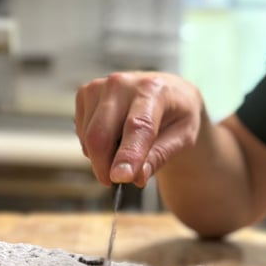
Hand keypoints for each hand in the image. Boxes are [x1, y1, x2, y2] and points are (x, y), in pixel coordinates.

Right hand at [75, 71, 204, 187]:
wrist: (166, 91)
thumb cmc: (177, 114)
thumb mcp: (183, 136)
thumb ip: (160, 156)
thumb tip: (137, 177)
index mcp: (153, 90)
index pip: (137, 126)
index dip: (127, 154)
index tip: (120, 178)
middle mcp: (122, 83)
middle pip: (101, 134)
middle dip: (105, 166)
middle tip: (119, 181)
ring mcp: (99, 87)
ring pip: (88, 137)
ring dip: (102, 158)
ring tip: (126, 152)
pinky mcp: (85, 93)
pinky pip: (82, 134)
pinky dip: (94, 147)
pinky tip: (114, 139)